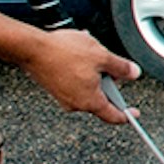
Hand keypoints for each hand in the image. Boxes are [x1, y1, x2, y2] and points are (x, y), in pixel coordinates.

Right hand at [22, 22, 139, 116]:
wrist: (29, 47)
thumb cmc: (62, 52)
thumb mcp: (101, 56)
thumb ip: (121, 67)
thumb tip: (134, 72)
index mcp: (91, 102)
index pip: (114, 116)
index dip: (127, 115)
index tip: (133, 113)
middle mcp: (76, 104)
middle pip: (101, 98)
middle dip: (107, 81)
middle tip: (105, 64)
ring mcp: (63, 97)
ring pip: (87, 87)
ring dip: (91, 72)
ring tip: (86, 54)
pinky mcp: (53, 87)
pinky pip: (73, 82)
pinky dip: (78, 70)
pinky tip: (73, 55)